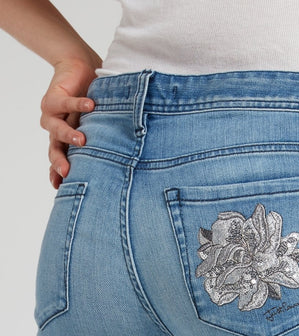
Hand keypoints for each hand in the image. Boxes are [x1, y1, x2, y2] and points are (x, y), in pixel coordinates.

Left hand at [40, 57, 98, 188]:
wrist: (78, 66)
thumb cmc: (91, 98)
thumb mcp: (97, 124)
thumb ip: (104, 140)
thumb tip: (128, 158)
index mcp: (63, 140)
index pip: (60, 161)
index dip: (58, 175)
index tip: (62, 188)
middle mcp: (56, 130)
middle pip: (54, 150)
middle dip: (60, 161)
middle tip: (68, 171)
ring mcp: (53, 114)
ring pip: (57, 129)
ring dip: (68, 136)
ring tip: (82, 140)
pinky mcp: (55, 96)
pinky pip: (66, 103)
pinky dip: (78, 105)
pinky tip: (90, 106)